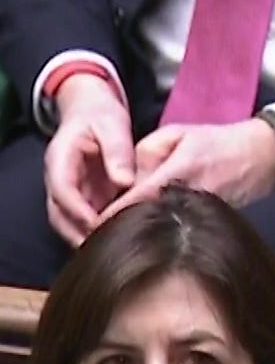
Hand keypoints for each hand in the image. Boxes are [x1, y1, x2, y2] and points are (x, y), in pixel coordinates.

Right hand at [43, 73, 134, 245]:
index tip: (97, 224)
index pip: (61, 189)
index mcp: (61, 159)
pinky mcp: (84, 198)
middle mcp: (60, 178)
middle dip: (78, 234)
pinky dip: (97, 232)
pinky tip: (119, 242)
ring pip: (69, 222)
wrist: (93, 112)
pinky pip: (85, 220)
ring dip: (86, 237)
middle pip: (59, 214)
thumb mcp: (112, 125)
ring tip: (113, 251)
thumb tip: (125, 181)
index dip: (77, 210)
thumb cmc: (101, 116)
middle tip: (105, 249)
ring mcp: (71, 190)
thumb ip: (117, 151)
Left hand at [97, 119, 274, 224]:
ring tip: (132, 237)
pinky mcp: (221, 222)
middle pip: (152, 219)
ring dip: (152, 232)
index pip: (137, 199)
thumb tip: (127, 179)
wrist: (266, 154)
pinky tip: (164, 234)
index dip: (113, 215)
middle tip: (106, 236)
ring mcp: (208, 212)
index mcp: (178, 171)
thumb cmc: (220, 141)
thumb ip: (145, 152)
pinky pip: (190, 230)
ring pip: (171, 228)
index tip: (95, 226)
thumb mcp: (177, 133)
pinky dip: (175, 232)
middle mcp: (193, 195)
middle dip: (130, 227)